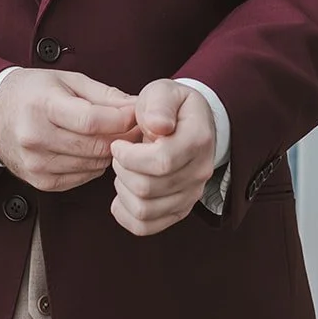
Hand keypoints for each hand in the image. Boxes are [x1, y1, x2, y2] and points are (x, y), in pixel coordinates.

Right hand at [0, 68, 138, 192]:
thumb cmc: (33, 92)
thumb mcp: (67, 80)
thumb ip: (104, 94)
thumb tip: (137, 106)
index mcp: (42, 106)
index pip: (90, 121)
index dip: (120, 119)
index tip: (136, 114)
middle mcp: (36, 137)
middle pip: (95, 146)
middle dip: (122, 137)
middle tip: (133, 127)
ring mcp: (37, 164)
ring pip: (94, 165)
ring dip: (109, 152)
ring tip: (112, 136)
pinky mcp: (41, 182)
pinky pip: (84, 178)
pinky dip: (94, 165)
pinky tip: (90, 149)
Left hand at [110, 79, 215, 236]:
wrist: (188, 122)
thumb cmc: (171, 106)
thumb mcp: (164, 91)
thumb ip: (159, 104)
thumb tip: (158, 125)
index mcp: (197, 140)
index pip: (161, 161)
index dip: (130, 156)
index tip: (118, 144)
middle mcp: (199, 172)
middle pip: (148, 188)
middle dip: (122, 170)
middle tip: (119, 154)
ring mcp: (191, 194)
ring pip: (145, 211)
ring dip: (123, 190)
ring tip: (123, 170)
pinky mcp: (179, 209)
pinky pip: (147, 226)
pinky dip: (125, 215)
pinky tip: (121, 194)